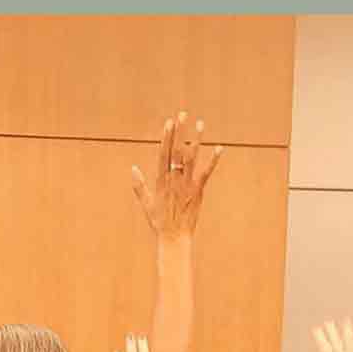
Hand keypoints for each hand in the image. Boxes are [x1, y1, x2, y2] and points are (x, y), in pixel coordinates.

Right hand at [130, 112, 222, 237]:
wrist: (173, 237)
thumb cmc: (159, 222)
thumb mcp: (145, 203)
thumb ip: (139, 185)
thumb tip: (133, 169)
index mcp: (160, 180)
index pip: (163, 153)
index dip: (166, 137)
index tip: (168, 122)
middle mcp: (173, 179)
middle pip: (176, 151)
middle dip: (179, 132)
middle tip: (182, 114)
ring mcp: (186, 184)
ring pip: (191, 158)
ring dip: (196, 140)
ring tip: (200, 124)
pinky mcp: (198, 191)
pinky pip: (206, 173)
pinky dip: (213, 160)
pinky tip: (219, 148)